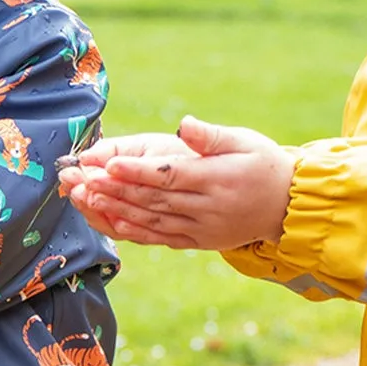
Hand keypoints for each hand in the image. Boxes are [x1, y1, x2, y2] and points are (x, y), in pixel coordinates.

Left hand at [65, 115, 296, 249]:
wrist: (285, 206)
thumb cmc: (263, 164)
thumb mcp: (244, 141)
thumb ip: (211, 136)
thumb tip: (183, 125)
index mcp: (217, 178)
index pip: (169, 175)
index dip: (137, 172)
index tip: (108, 164)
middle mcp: (206, 207)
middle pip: (152, 199)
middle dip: (113, 190)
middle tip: (81, 180)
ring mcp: (200, 227)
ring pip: (151, 220)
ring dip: (114, 209)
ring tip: (84, 198)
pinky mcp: (196, 240)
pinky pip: (159, 238)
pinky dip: (132, 230)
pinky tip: (109, 220)